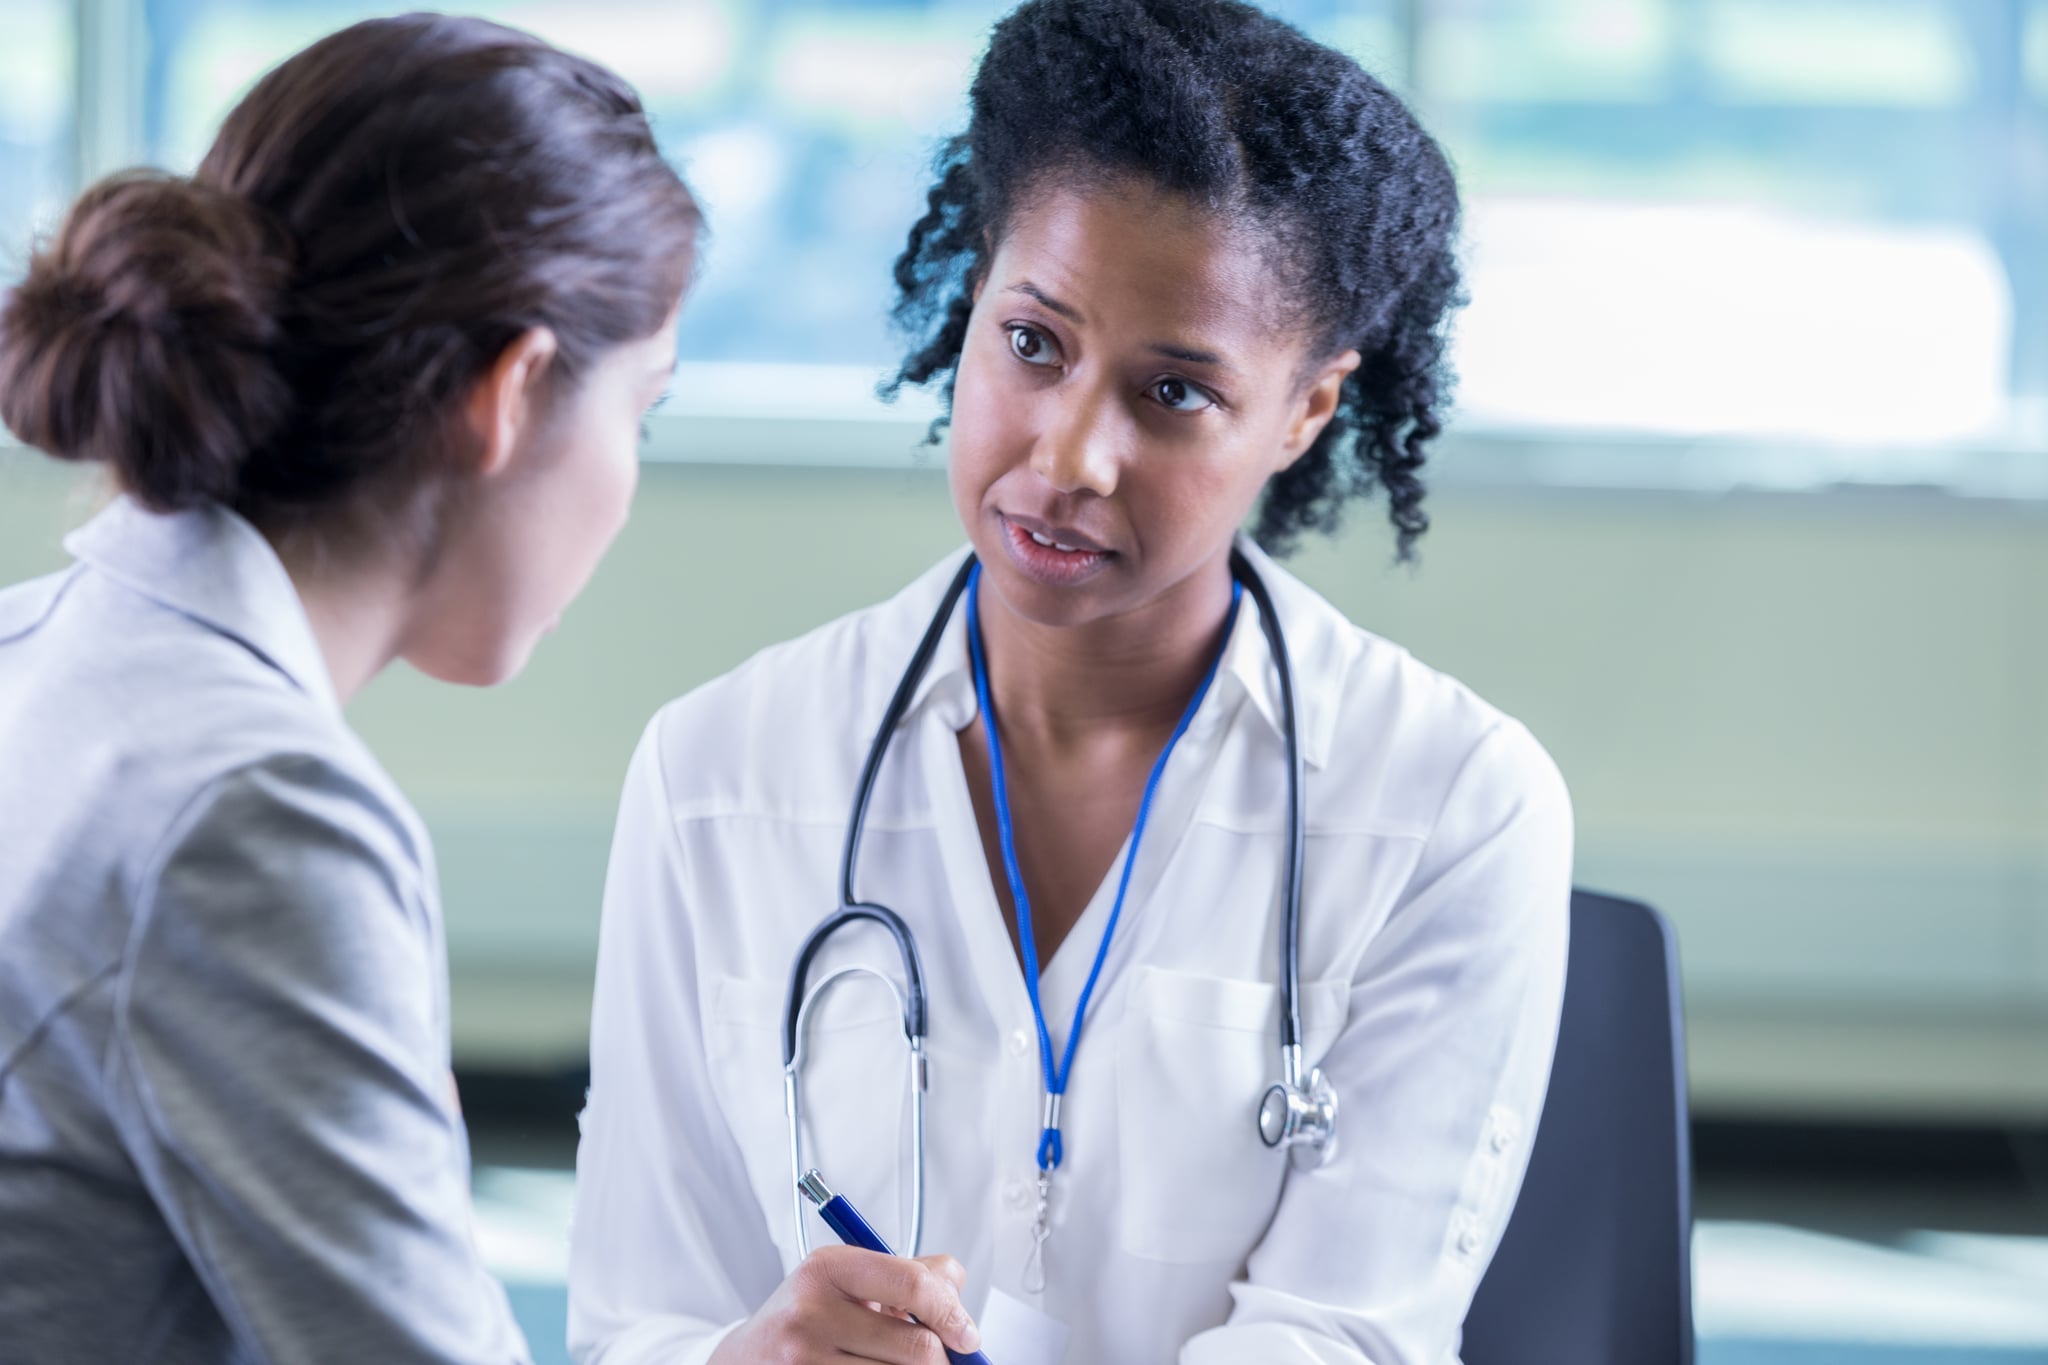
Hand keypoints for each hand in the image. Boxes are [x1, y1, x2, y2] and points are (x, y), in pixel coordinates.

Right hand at [709, 1247, 978, 1363]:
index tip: (968, 1335)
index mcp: (828, 1267)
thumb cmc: (809, 1316)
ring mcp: (803, 1359)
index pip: (912, 1284)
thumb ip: (909, 1274)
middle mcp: (810, 1312)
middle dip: (938, 1357)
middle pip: (916, 1346)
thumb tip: (958, 1297)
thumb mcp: (848, 1279)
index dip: (952, 1313)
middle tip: (937, 1358)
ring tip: (889, 1361)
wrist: (747, 1357)